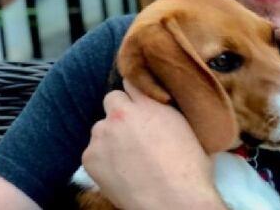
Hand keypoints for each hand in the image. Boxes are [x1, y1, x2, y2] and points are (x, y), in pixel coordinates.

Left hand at [82, 80, 225, 209]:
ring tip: (127, 157)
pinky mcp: (89, 158)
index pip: (133, 82)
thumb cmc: (190, 171)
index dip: (137, 94)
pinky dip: (103, 160)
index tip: (141, 103)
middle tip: (132, 130)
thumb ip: (169, 113)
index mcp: (149, 104)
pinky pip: (93, 151)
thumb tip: (167, 109)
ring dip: (110, 136)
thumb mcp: (188, 129)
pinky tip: (119, 172)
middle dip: (120, 111)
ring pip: (101, 127)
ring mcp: (102, 135)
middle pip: (112, 99)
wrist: (173, 201)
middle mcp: (122, 114)